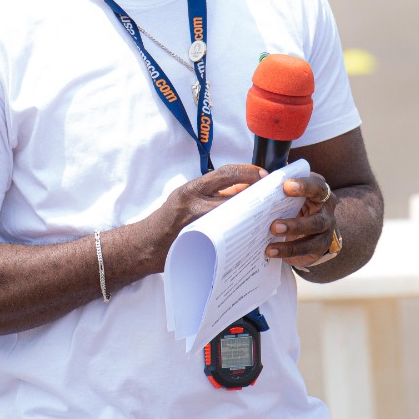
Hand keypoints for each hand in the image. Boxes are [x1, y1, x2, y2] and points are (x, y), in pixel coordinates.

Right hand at [149, 163, 266, 251]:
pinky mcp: (202, 245)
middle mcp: (194, 206)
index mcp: (191, 190)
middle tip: (273, 198)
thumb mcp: (186, 198)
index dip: (248, 172)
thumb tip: (243, 188)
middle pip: (235, 198)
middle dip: (256, 197)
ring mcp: (199, 227)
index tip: (263, 175)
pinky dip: (241, 235)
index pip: (225, 174)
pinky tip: (253, 236)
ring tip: (267, 217)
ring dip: (252, 217)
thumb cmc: (168, 220)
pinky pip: (227, 239)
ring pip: (234, 219)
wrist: (146, 245)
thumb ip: (212, 193)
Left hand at [266, 173, 338, 268]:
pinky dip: (288, 251)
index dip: (304, 186)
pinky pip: (306, 250)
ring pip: (313, 237)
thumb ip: (275, 187)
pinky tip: (272, 252)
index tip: (286, 186)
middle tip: (273, 226)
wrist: (307, 227)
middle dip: (295, 224)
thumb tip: (257, 180)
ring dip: (291, 242)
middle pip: (318, 219)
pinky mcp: (320, 246)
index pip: (317, 186)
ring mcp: (326, 230)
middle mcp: (327, 210)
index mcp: (319, 191)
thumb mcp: (287, 194)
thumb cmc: (294, 204)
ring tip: (270, 245)